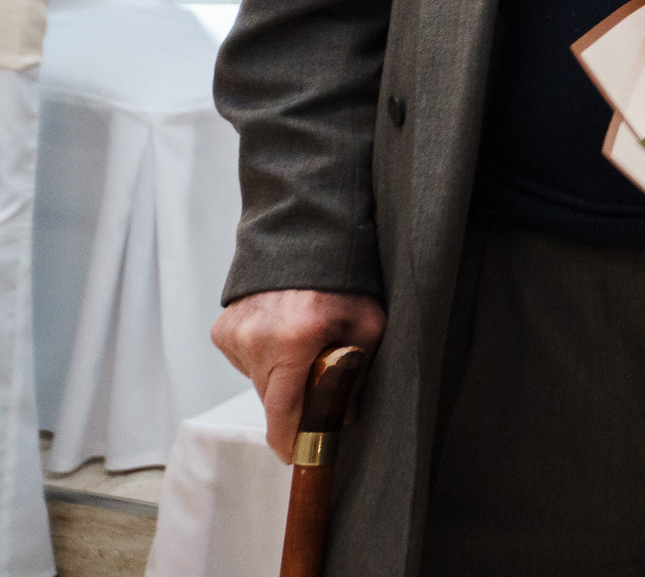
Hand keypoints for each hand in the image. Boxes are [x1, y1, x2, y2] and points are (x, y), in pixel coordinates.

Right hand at [211, 289, 387, 461]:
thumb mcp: (368, 324)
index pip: (283, 407)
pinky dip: (264, 359)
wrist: (306, 241)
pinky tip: (283, 337)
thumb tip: (343, 416)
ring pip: (257, 380)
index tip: (292, 456)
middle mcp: (256, 338)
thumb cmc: (344, 282)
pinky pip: (245, 361)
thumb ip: (357, 371)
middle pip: (270, 397)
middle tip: (315, 397)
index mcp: (293, 339)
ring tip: (302, 349)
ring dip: (280, 378)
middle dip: (292, 404)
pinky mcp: (223, 330)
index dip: (287, 437)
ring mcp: (235, 333)